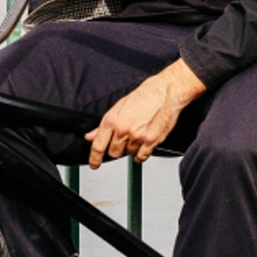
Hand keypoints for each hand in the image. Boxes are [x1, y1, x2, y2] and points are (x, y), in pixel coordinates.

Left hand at [85, 59, 205, 167]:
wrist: (165, 92)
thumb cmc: (143, 96)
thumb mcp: (118, 107)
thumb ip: (103, 125)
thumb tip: (91, 136)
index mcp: (112, 120)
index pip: (98, 146)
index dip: (94, 158)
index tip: (94, 164)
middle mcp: (123, 130)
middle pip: (114, 153)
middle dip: (116, 149)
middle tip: (123, 140)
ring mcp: (138, 136)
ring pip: (129, 154)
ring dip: (130, 149)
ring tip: (137, 134)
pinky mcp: (152, 140)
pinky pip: (142, 156)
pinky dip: (141, 155)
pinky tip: (143, 145)